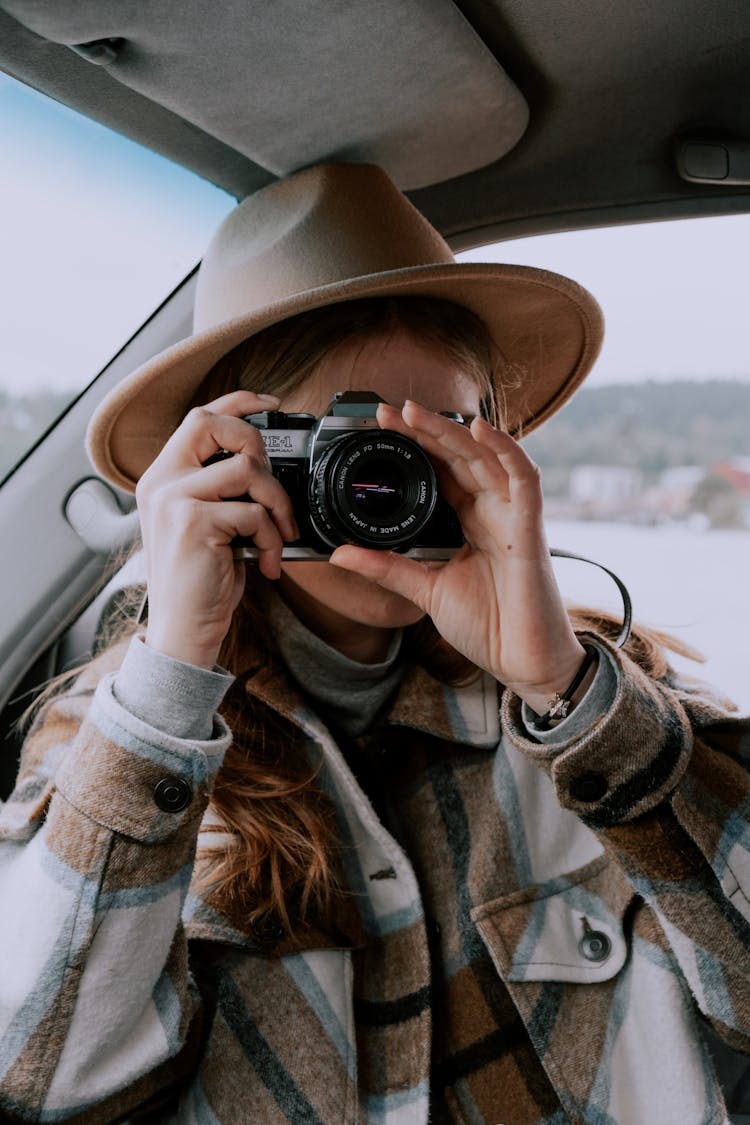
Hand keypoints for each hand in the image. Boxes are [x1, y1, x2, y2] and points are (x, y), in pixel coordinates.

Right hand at [136, 390, 297, 668]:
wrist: (183, 629)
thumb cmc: (201, 580)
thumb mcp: (209, 525)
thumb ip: (222, 490)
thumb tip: (265, 464)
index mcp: (163, 477)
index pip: (199, 417)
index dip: (237, 401)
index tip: (270, 404)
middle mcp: (161, 482)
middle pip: (213, 424)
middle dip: (256, 446)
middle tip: (270, 486)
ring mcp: (174, 500)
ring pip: (246, 470)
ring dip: (277, 504)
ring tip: (278, 536)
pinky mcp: (194, 523)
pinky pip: (253, 512)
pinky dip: (272, 538)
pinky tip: (267, 562)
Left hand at [329, 400, 585, 712]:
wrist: (523, 664)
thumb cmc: (490, 626)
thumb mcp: (424, 590)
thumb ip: (386, 568)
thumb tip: (340, 554)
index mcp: (471, 521)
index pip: (443, 471)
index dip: (416, 445)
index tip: (382, 427)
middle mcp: (494, 512)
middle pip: (461, 456)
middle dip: (427, 430)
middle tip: (391, 411)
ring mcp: (514, 517)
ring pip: (486, 458)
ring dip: (453, 432)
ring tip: (417, 412)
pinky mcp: (531, 530)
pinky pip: (523, 479)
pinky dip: (505, 450)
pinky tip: (479, 430)